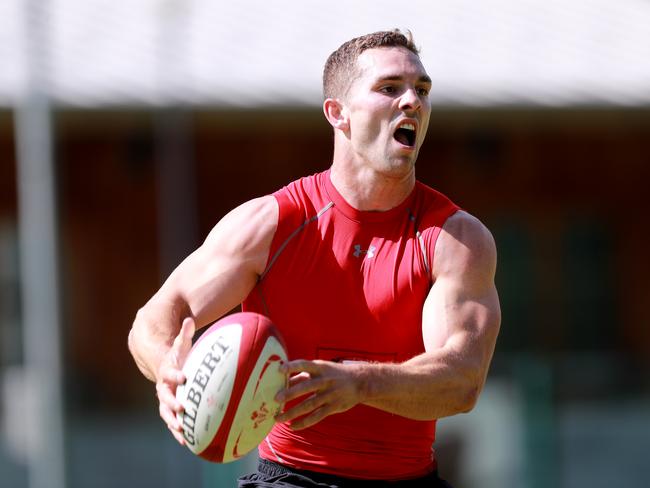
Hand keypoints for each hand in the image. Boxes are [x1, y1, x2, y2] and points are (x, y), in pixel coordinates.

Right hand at [155, 317, 194, 444]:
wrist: (164, 368)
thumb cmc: (177, 357)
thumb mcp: (181, 345)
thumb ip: (185, 334)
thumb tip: (189, 319)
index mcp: (167, 372)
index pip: (170, 373)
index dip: (176, 375)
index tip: (184, 377)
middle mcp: (164, 388)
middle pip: (165, 397)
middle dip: (172, 403)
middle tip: (182, 408)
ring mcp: (165, 400)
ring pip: (167, 414)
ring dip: (174, 422)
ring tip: (182, 431)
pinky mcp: (170, 410)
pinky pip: (173, 422)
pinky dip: (179, 432)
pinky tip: (188, 443)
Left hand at [274, 359, 367, 429]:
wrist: (360, 381)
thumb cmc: (333, 374)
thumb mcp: (320, 369)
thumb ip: (301, 375)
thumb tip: (281, 381)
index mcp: (320, 368)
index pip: (304, 365)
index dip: (292, 366)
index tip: (280, 369)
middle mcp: (325, 380)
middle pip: (306, 387)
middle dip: (290, 393)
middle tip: (275, 399)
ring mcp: (330, 394)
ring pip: (309, 405)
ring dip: (292, 413)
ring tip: (278, 418)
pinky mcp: (334, 407)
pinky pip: (317, 416)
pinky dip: (304, 422)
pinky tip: (293, 426)